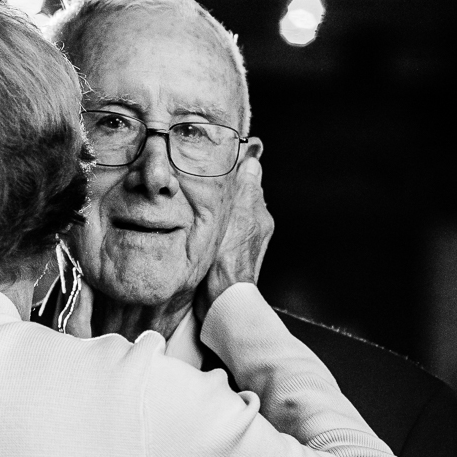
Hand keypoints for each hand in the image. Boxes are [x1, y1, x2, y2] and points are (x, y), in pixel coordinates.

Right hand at [203, 158, 272, 304]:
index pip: (250, 182)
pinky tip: (197, 222)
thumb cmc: (229, 259)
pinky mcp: (226, 253)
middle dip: (224, 187)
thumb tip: (252, 163)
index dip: (236, 170)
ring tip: (198, 197)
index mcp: (260, 215)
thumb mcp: (237, 216)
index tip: (221, 159)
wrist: (221, 296)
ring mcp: (241, 241)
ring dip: (216, 205)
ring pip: (228, 212)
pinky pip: (220, 228)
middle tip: (204, 176)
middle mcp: (254, 227)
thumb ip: (245, 189)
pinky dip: (211, 222)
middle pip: (238, 197)